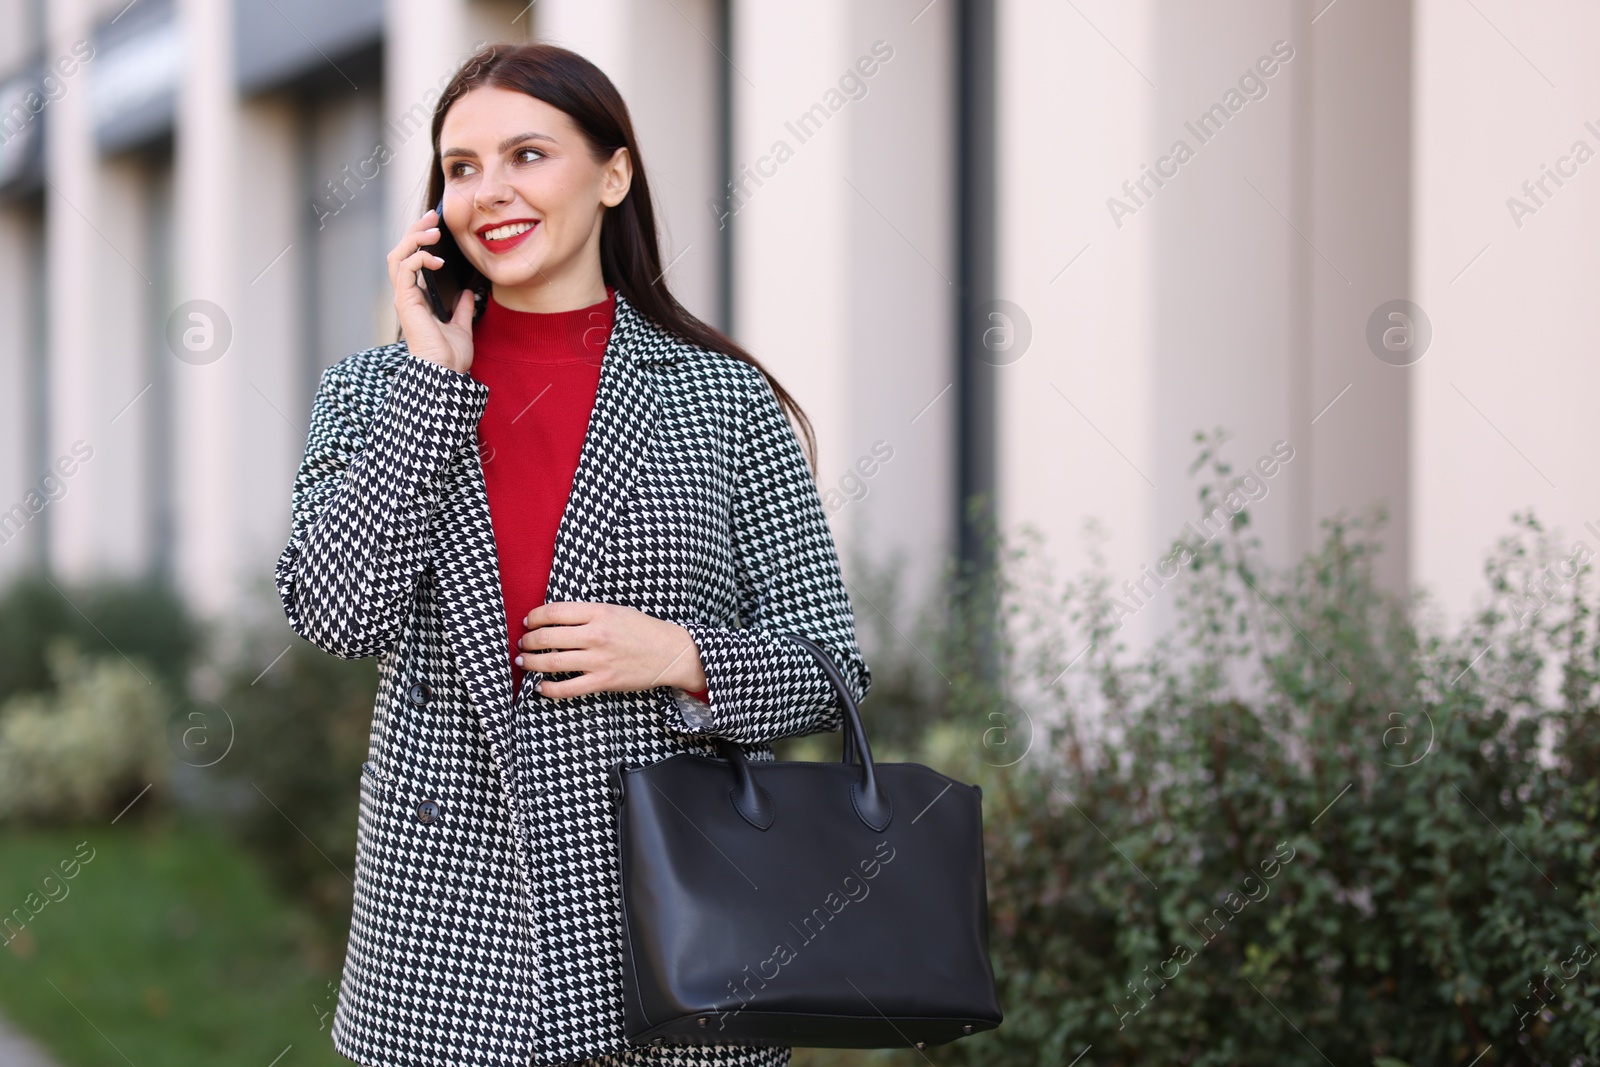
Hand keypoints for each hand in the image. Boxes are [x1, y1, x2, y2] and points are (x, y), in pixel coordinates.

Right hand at [388, 207, 476, 373]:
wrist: (446, 373)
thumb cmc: (451, 357)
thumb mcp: (462, 326)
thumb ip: (462, 308)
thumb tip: (468, 293)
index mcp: (417, 299)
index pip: (412, 261)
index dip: (421, 241)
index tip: (438, 227)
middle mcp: (407, 296)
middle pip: (401, 252)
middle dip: (415, 230)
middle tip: (433, 216)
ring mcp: (404, 297)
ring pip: (398, 255)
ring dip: (414, 237)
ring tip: (433, 229)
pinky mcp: (405, 300)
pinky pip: (405, 267)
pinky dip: (419, 257)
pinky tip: (437, 258)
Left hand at [517, 602, 706, 698]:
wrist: (671, 652)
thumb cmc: (644, 629)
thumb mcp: (616, 610)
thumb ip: (588, 613)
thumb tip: (555, 620)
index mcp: (599, 612)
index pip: (554, 612)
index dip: (534, 617)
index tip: (528, 621)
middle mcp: (596, 635)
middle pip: (548, 637)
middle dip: (528, 641)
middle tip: (523, 643)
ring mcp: (599, 659)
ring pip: (552, 662)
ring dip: (531, 662)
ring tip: (524, 661)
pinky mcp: (603, 681)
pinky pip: (568, 688)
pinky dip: (548, 689)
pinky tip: (539, 687)